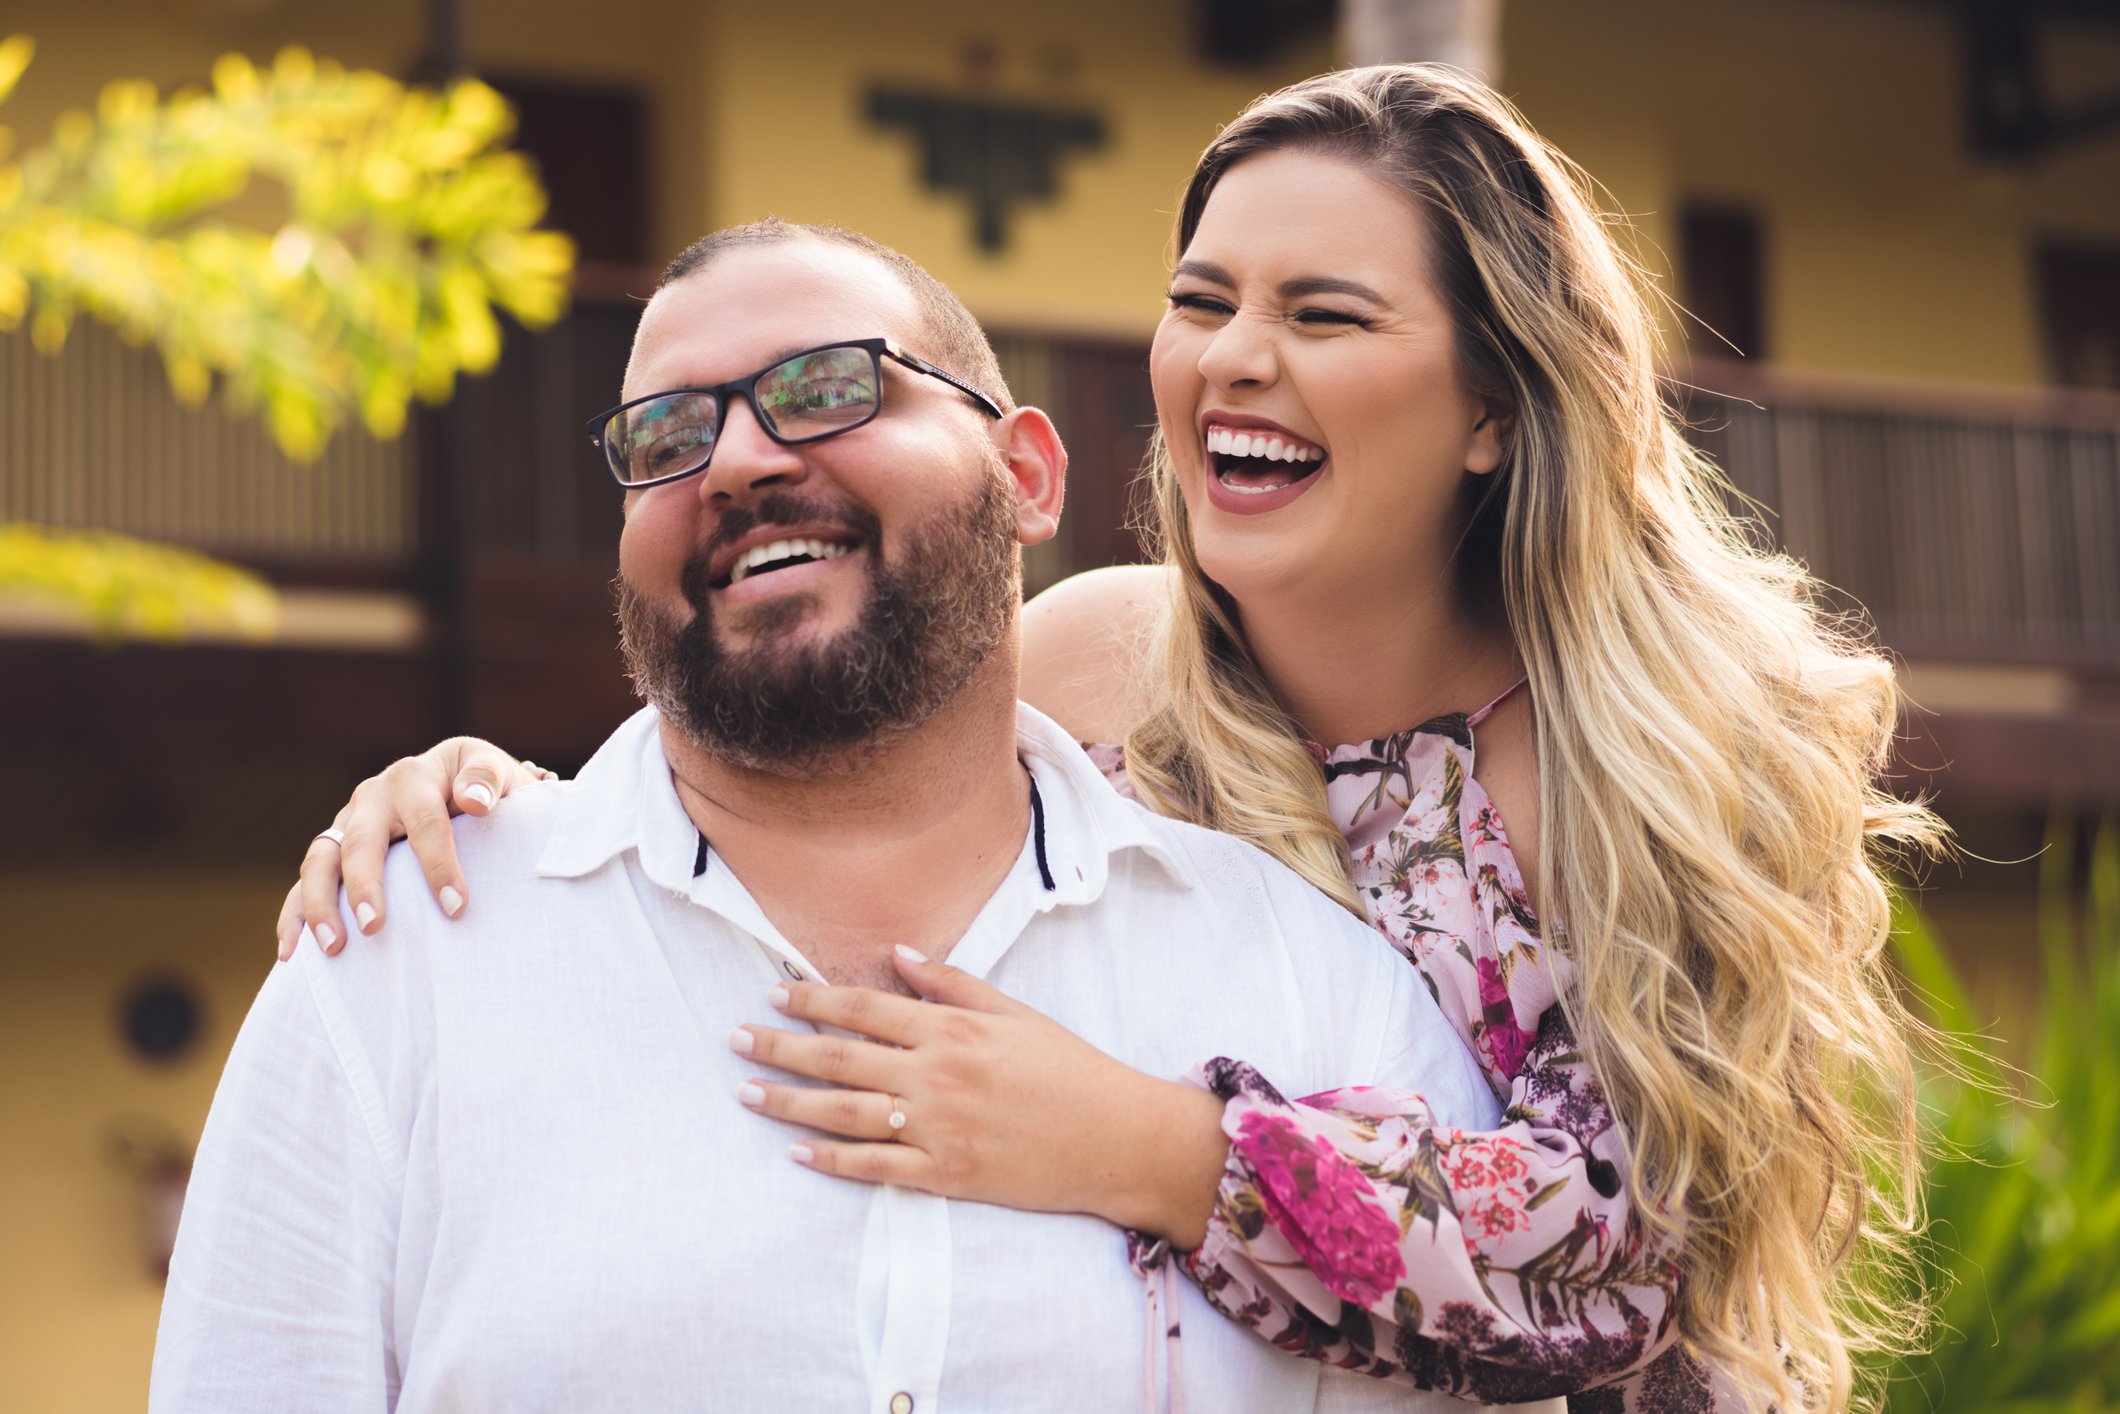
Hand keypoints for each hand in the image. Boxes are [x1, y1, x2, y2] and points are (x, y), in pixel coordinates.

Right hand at [274, 738, 548, 959]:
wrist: (466, 789)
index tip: (456, 907)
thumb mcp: (500, 775)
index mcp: (413, 777)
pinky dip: (295, 915)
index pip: (426, 822)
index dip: (439, 864)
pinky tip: (292, 953)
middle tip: (374, 927)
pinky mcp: (334, 849)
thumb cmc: (489, 791)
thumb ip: (489, 779)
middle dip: (366, 886)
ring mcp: (348, 823)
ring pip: (322, 861)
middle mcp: (373, 797)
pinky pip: (306, 882)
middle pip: (361, 842)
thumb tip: (475, 802)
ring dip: (321, 904)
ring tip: (332, 947)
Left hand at [730, 947, 1231, 1245]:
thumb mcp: (1015, 1012)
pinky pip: (874, 1168)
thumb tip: (897, 954)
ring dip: (788, 1103)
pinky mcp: (945, 1176)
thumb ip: (952, 983)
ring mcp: (937, 1128)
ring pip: (843, 1113)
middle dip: (780, 1046)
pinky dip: (831, 1162)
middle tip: (734, 1038)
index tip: (774, 993)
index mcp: (952, 1029)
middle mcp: (936, 1075)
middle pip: (839, 1057)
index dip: (813, 999)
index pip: (864, 1007)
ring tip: (744, 1092)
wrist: (1115, 1138)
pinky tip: (796, 1154)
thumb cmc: (1068, 1068)